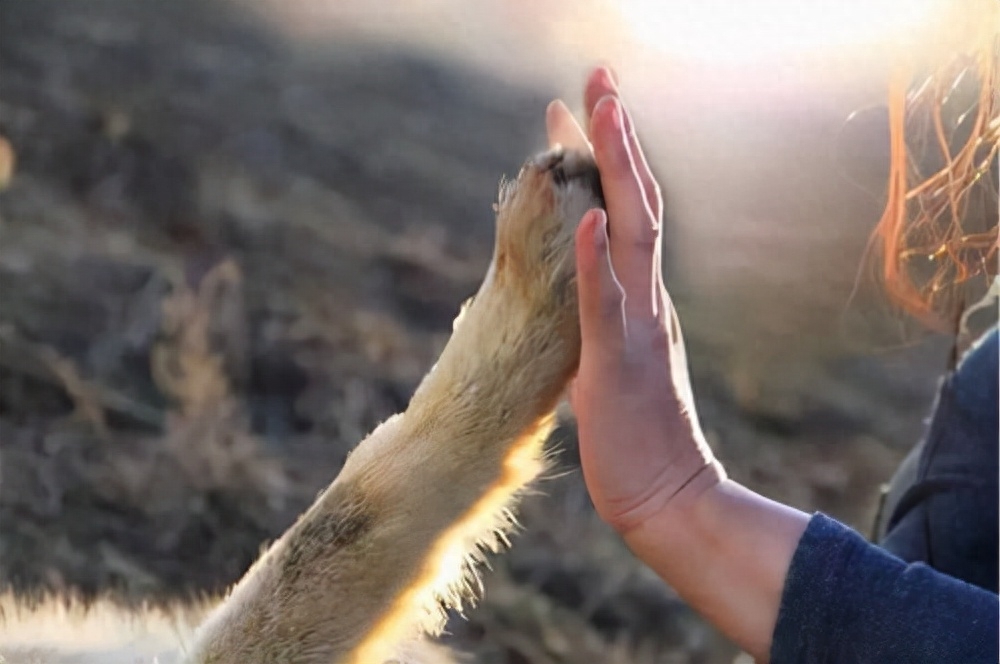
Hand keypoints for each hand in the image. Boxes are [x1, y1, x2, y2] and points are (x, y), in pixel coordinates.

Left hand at [547, 67, 724, 533]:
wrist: (665, 496)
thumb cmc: (634, 434)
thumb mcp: (611, 361)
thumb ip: (602, 320)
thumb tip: (580, 297)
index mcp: (639, 299)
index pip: (624, 213)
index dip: (606, 160)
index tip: (582, 109)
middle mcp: (645, 300)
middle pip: (635, 203)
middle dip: (615, 138)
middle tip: (599, 77)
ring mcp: (637, 326)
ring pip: (631, 233)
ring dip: (615, 171)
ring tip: (600, 112)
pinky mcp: (620, 362)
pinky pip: (608, 302)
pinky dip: (600, 255)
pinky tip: (592, 212)